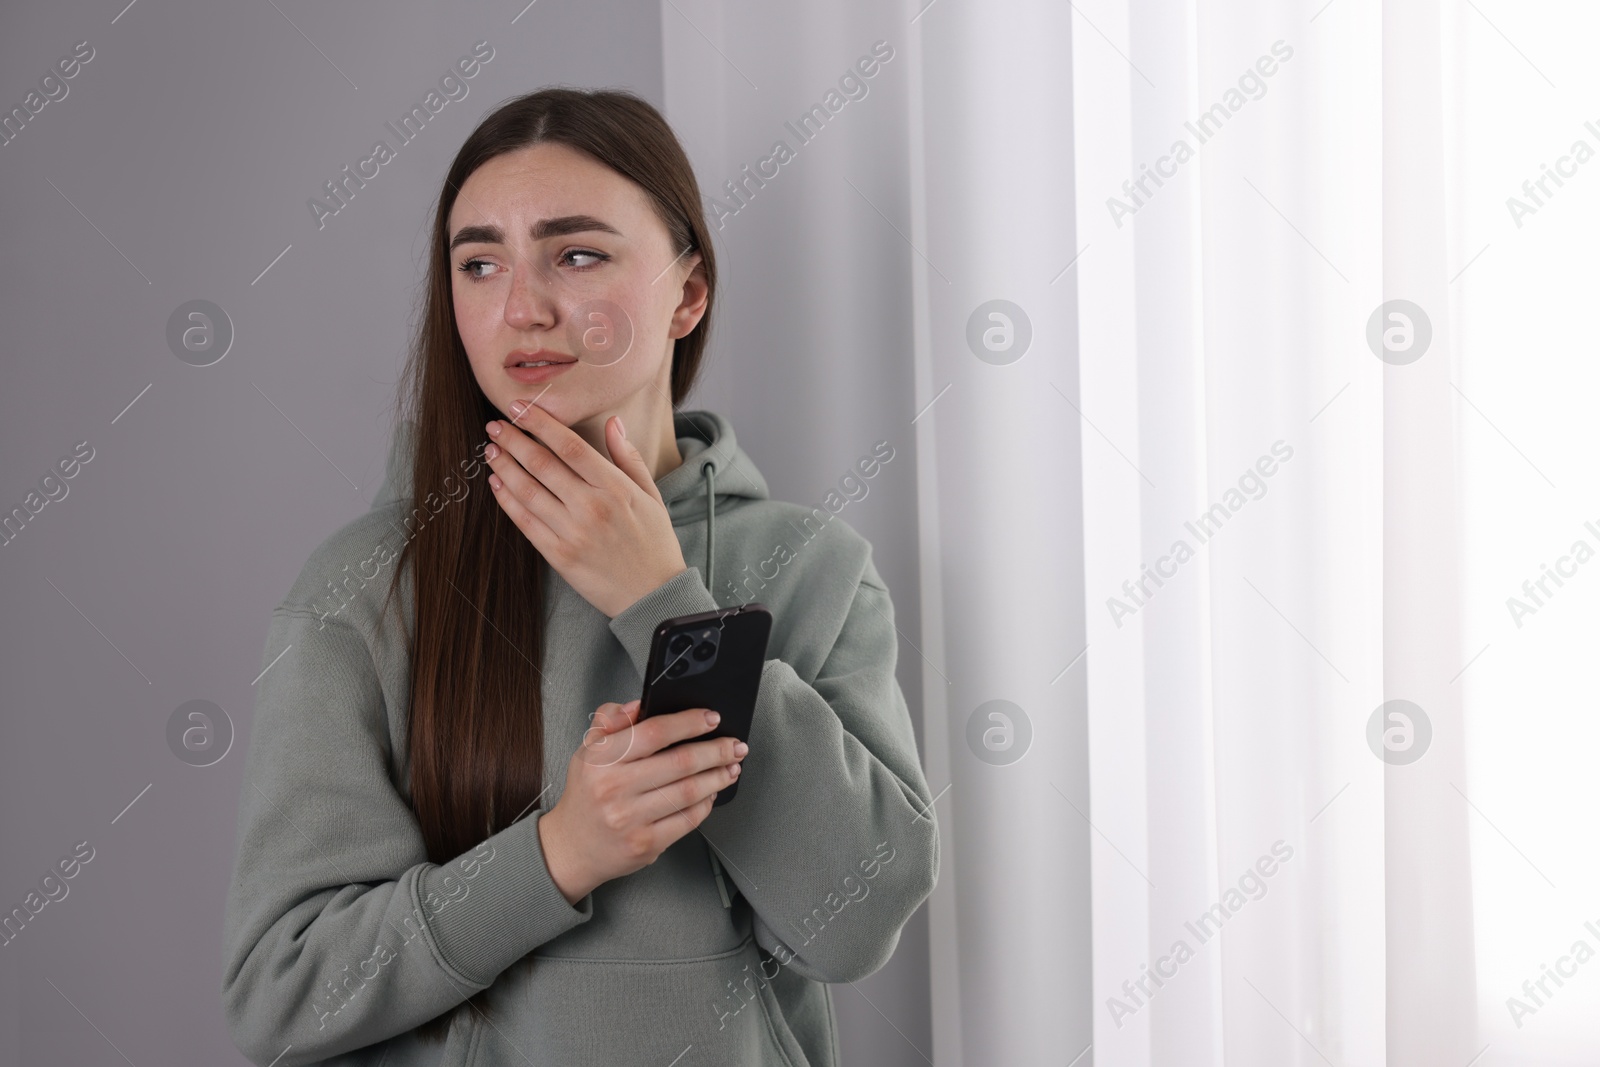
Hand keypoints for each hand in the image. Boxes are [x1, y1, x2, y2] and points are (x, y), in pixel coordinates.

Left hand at [483, 400, 687, 617]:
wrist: (654, 596)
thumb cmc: (655, 543)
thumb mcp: (651, 495)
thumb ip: (628, 457)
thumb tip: (613, 422)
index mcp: (615, 488)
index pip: (569, 445)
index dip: (539, 423)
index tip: (518, 407)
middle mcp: (592, 507)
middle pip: (542, 464)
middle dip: (513, 440)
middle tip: (495, 425)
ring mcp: (573, 533)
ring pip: (528, 491)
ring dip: (504, 467)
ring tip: (490, 450)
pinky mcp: (559, 556)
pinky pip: (526, 523)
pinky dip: (507, 501)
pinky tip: (497, 484)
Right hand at [537, 700, 748, 904]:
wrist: (572, 848)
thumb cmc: (586, 796)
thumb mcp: (587, 750)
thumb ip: (611, 721)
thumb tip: (639, 706)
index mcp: (601, 760)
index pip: (653, 732)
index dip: (689, 722)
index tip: (711, 718)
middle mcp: (614, 788)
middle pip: (680, 762)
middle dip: (716, 750)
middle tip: (734, 745)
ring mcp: (630, 819)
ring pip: (689, 791)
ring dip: (718, 776)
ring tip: (731, 766)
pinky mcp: (646, 844)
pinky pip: (687, 820)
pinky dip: (706, 804)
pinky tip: (712, 793)